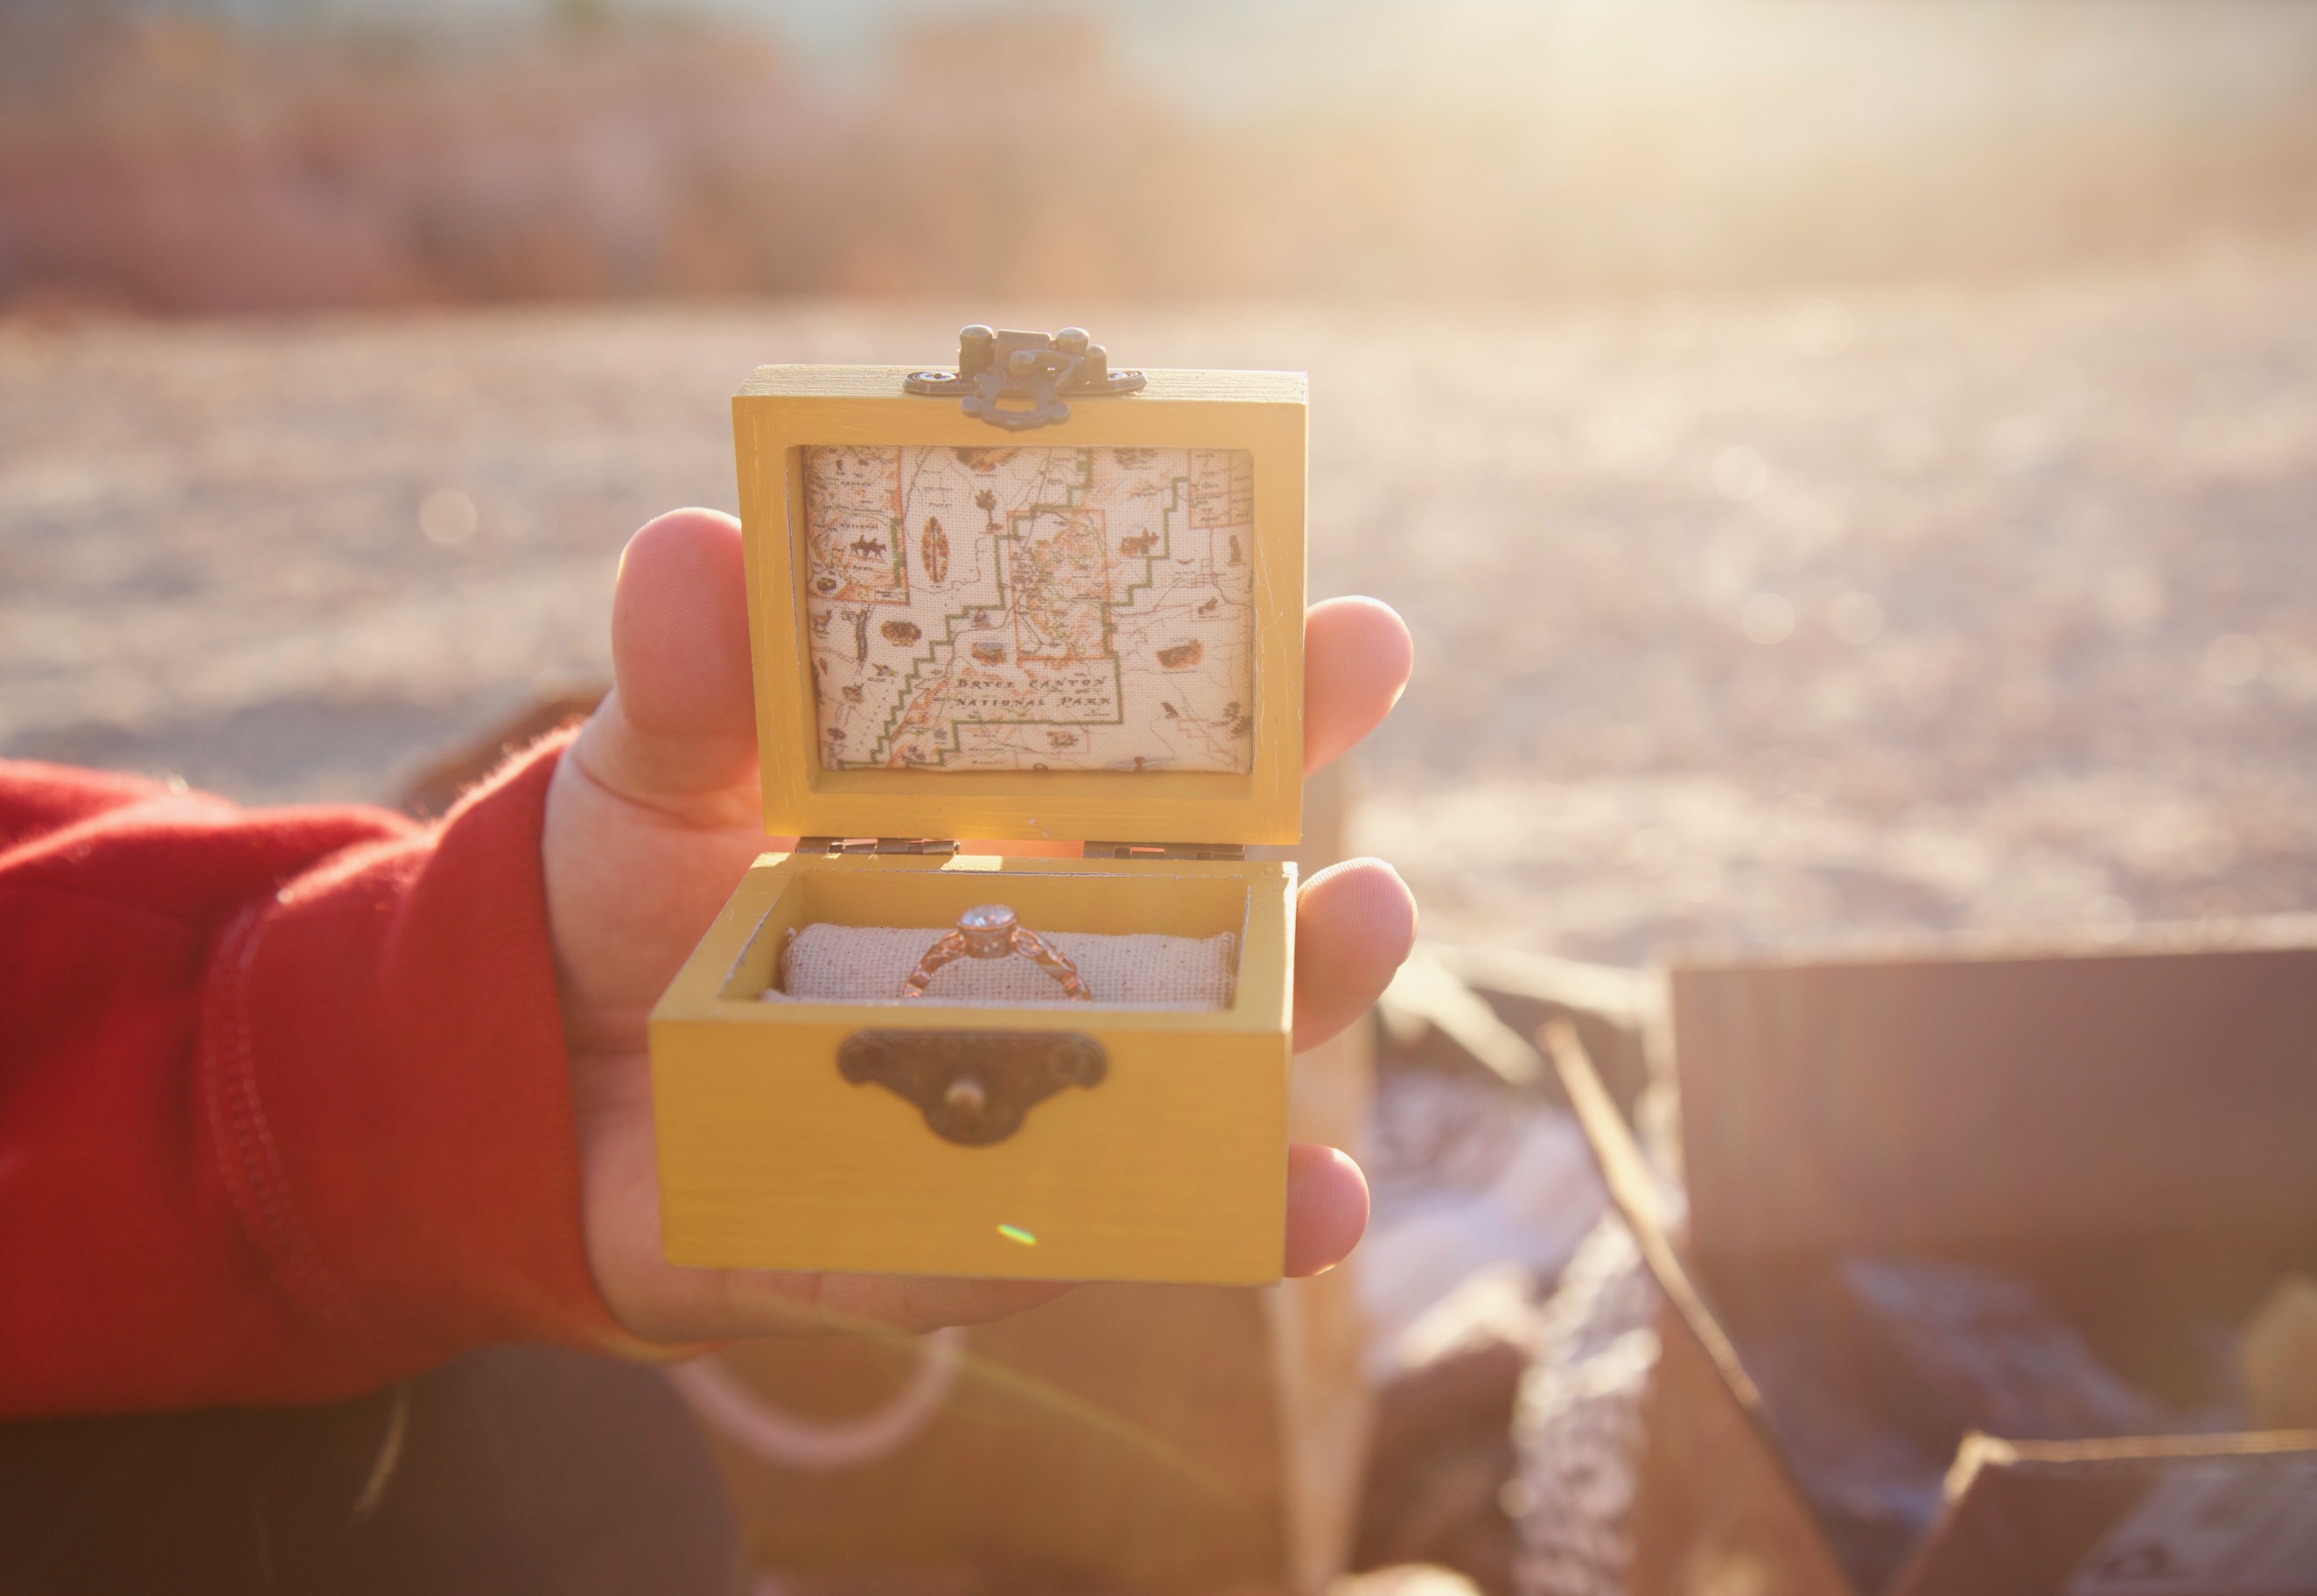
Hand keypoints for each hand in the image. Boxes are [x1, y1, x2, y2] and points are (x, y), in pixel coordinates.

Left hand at [543, 509, 1415, 1344]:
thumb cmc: (637, 905)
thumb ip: (690, 682)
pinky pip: (1085, 1235)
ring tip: (1349, 1001)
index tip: (1358, 644)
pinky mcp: (961, 1233)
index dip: (1272, 706)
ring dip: (1287, 1056)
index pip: (1172, 766)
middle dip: (1318, 915)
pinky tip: (1292, 1209)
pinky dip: (1196, 1224)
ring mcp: (1024, 1103)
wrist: (543, 1086)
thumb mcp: (656, 774)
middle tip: (1380, 887)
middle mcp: (1054, 968)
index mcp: (1012, 833)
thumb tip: (695, 542)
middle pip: (1221, 943)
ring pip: (1192, 1092)